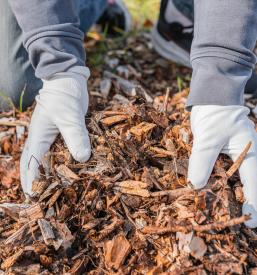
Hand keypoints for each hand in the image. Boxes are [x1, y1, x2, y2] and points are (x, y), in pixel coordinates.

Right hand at [20, 66, 90, 198]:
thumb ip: (75, 136)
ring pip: (47, 159)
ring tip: (55, 189)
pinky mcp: (63, 134)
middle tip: (41, 199)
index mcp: (38, 137)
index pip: (32, 164)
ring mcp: (52, 137)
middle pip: (34, 164)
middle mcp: (42, 139)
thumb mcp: (69, 116)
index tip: (35, 198)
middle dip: (36, 181)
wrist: (69, 80)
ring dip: (49, 173)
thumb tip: (82, 158)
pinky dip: (63, 162)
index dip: (33, 182)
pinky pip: (61, 151)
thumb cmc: (64, 96)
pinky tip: (72, 169)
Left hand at [188, 105, 256, 227]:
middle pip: (247, 184)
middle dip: (242, 201)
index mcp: (251, 152)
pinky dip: (214, 181)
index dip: (254, 204)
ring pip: (233, 179)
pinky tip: (209, 190)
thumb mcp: (208, 137)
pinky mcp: (222, 154)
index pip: (254, 183)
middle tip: (236, 222)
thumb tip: (195, 186)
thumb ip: (203, 160)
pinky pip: (220, 171)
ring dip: (227, 193)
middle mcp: (245, 156)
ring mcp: (234, 156)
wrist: (210, 99)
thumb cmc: (214, 113)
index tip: (250, 223)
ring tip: (220, 210)